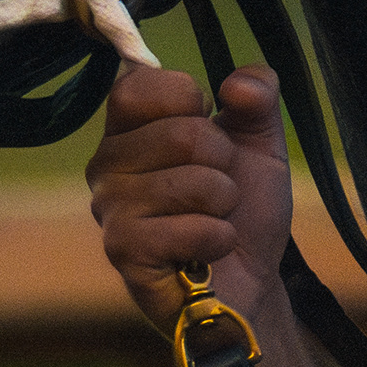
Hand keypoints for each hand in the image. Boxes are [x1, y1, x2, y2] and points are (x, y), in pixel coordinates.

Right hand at [84, 60, 293, 336]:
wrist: (250, 282)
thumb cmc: (243, 210)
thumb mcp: (261, 143)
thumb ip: (258, 97)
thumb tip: (237, 83)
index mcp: (128, 129)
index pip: (140, 84)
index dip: (190, 100)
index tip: (206, 127)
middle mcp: (106, 164)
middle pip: (180, 133)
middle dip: (223, 163)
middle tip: (218, 188)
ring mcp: (109, 209)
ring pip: (190, 181)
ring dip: (223, 203)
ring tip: (214, 219)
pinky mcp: (123, 250)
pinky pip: (188, 228)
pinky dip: (217, 238)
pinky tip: (208, 251)